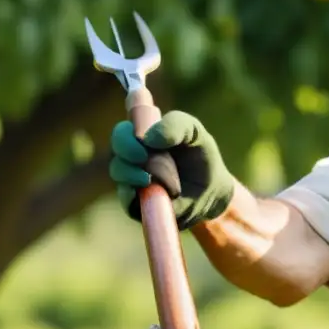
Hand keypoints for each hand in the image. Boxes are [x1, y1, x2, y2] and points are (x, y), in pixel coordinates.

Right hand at [109, 110, 234, 229]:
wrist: (212, 188)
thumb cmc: (199, 154)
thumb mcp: (194, 132)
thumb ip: (175, 124)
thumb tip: (148, 138)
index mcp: (143, 136)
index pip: (122, 132)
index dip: (126, 134)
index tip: (143, 140)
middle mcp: (133, 157)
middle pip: (117, 150)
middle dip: (127, 150)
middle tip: (143, 156)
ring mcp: (133, 181)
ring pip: (119, 172)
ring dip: (133, 172)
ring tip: (151, 178)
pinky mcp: (137, 204)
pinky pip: (126, 200)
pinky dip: (132, 195)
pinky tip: (147, 192)